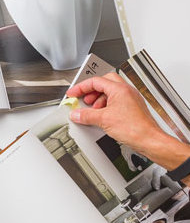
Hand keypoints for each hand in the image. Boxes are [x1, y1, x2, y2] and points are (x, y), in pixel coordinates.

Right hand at [66, 73, 189, 170]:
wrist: (149, 140)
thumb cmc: (135, 128)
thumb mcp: (103, 120)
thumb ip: (86, 115)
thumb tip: (76, 114)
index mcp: (120, 89)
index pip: (96, 81)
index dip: (81, 87)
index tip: (73, 94)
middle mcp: (127, 91)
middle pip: (104, 82)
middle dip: (91, 90)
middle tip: (82, 98)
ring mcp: (131, 99)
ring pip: (110, 92)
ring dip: (98, 98)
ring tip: (91, 109)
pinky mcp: (132, 108)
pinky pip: (116, 101)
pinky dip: (106, 105)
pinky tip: (101, 115)